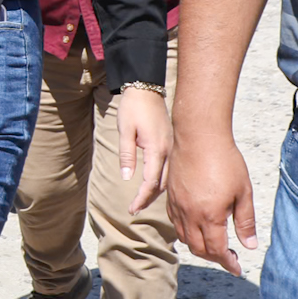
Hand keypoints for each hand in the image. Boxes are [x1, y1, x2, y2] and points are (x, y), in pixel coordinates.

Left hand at [116, 85, 172, 214]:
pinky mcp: (172, 144)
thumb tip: (127, 177)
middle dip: (148, 198)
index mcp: (156, 148)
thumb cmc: (134, 107)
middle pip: (161, 184)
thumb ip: (126, 154)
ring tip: (142, 202)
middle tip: (134, 210)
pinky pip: (169, 169)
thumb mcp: (125, 130)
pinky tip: (154, 186)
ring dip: (156, 191)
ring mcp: (172, 148)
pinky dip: (162, 181)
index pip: (150, 181)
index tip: (132, 209)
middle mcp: (168, 151)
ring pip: (167, 178)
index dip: (141, 198)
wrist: (147, 88)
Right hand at [167, 124, 256, 277]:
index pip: (217, 251)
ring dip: (199, 247)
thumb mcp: (243, 192)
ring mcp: (177, 206)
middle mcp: (190, 215)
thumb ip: (245, 221)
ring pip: (184, 238)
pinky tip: (197, 226)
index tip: (237, 269)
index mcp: (210, 216)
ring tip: (214, 243)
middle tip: (229, 256)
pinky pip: (175, 223)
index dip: (228, 263)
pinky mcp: (170, 196)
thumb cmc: (225, 160)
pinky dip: (186, 232)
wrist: (199, 136)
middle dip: (214, 258)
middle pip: (199, 249)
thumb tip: (249, 245)